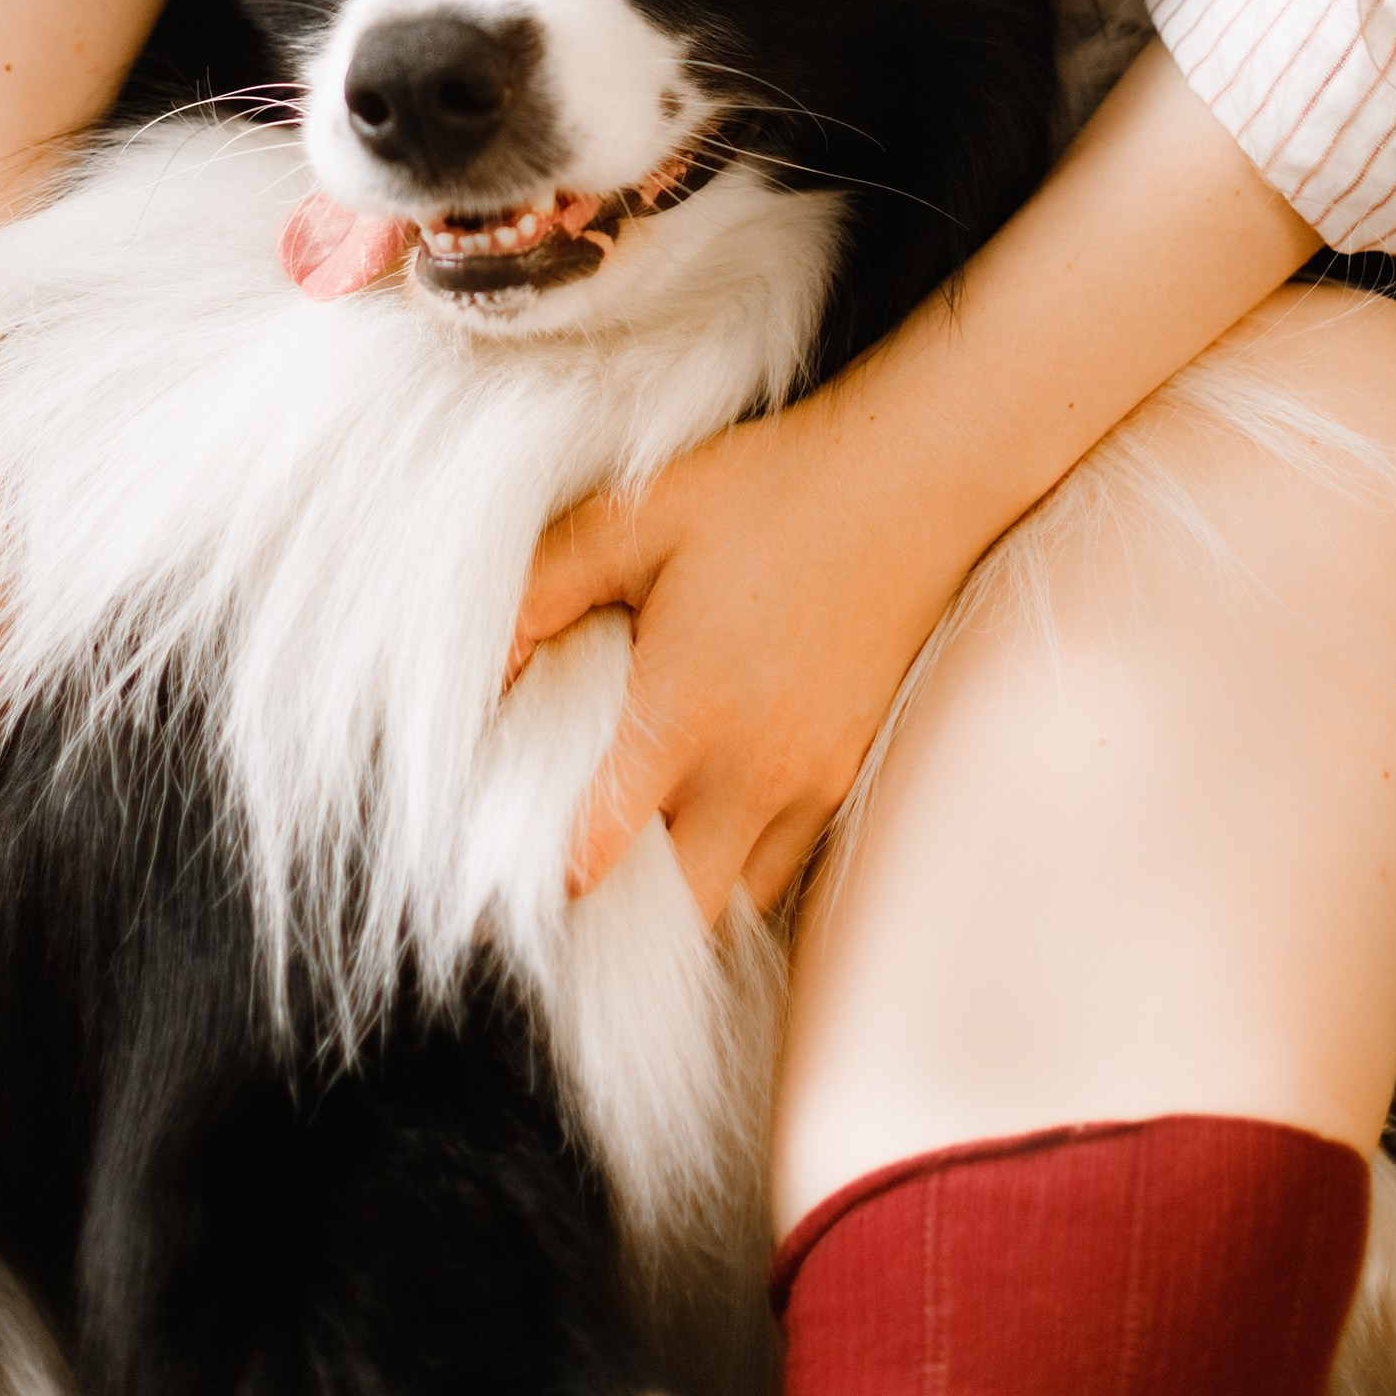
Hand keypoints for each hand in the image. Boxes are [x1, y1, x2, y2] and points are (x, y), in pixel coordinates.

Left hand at [511, 378, 975, 922]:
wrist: (910, 483)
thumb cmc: (771, 491)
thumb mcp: (636, 517)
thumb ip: (544, 588)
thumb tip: (485, 668)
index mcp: (683, 714)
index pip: (595, 852)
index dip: (534, 880)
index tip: (491, 887)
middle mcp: (752, 771)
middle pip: (671, 908)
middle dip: (610, 912)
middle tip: (557, 885)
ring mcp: (811, 782)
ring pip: (735, 899)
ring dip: (679, 895)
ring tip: (628, 862)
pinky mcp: (849, 772)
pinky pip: (785, 864)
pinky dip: (738, 867)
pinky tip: (701, 827)